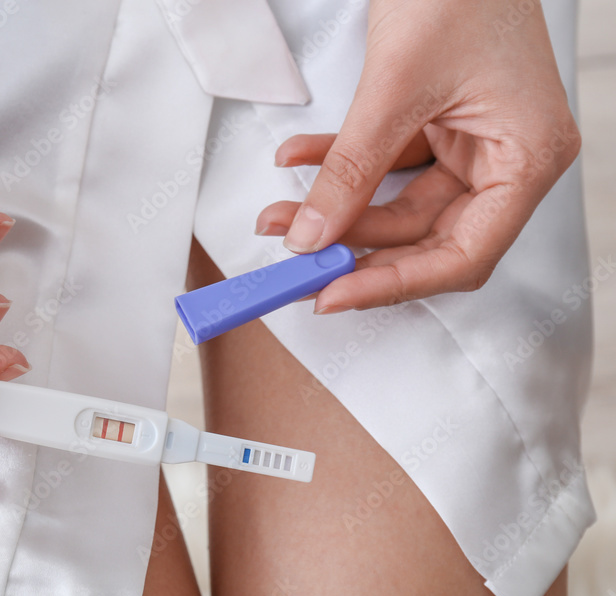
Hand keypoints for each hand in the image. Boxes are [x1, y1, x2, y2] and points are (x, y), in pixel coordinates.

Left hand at [255, 0, 580, 313]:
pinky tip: (295, 160)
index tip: (332, 296)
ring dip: (336, 209)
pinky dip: (340, 165)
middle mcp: (505, 160)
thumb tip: (311, 237)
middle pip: (425, 237)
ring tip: (278, 213)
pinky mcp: (438, 125)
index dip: (393, 283)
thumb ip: (352, 171)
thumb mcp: (395, 89)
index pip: (463, 255)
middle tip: (292, 264)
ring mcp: (471, 144)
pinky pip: (385, 164)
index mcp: (527, 159)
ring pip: (397, 205)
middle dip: (352, 248)